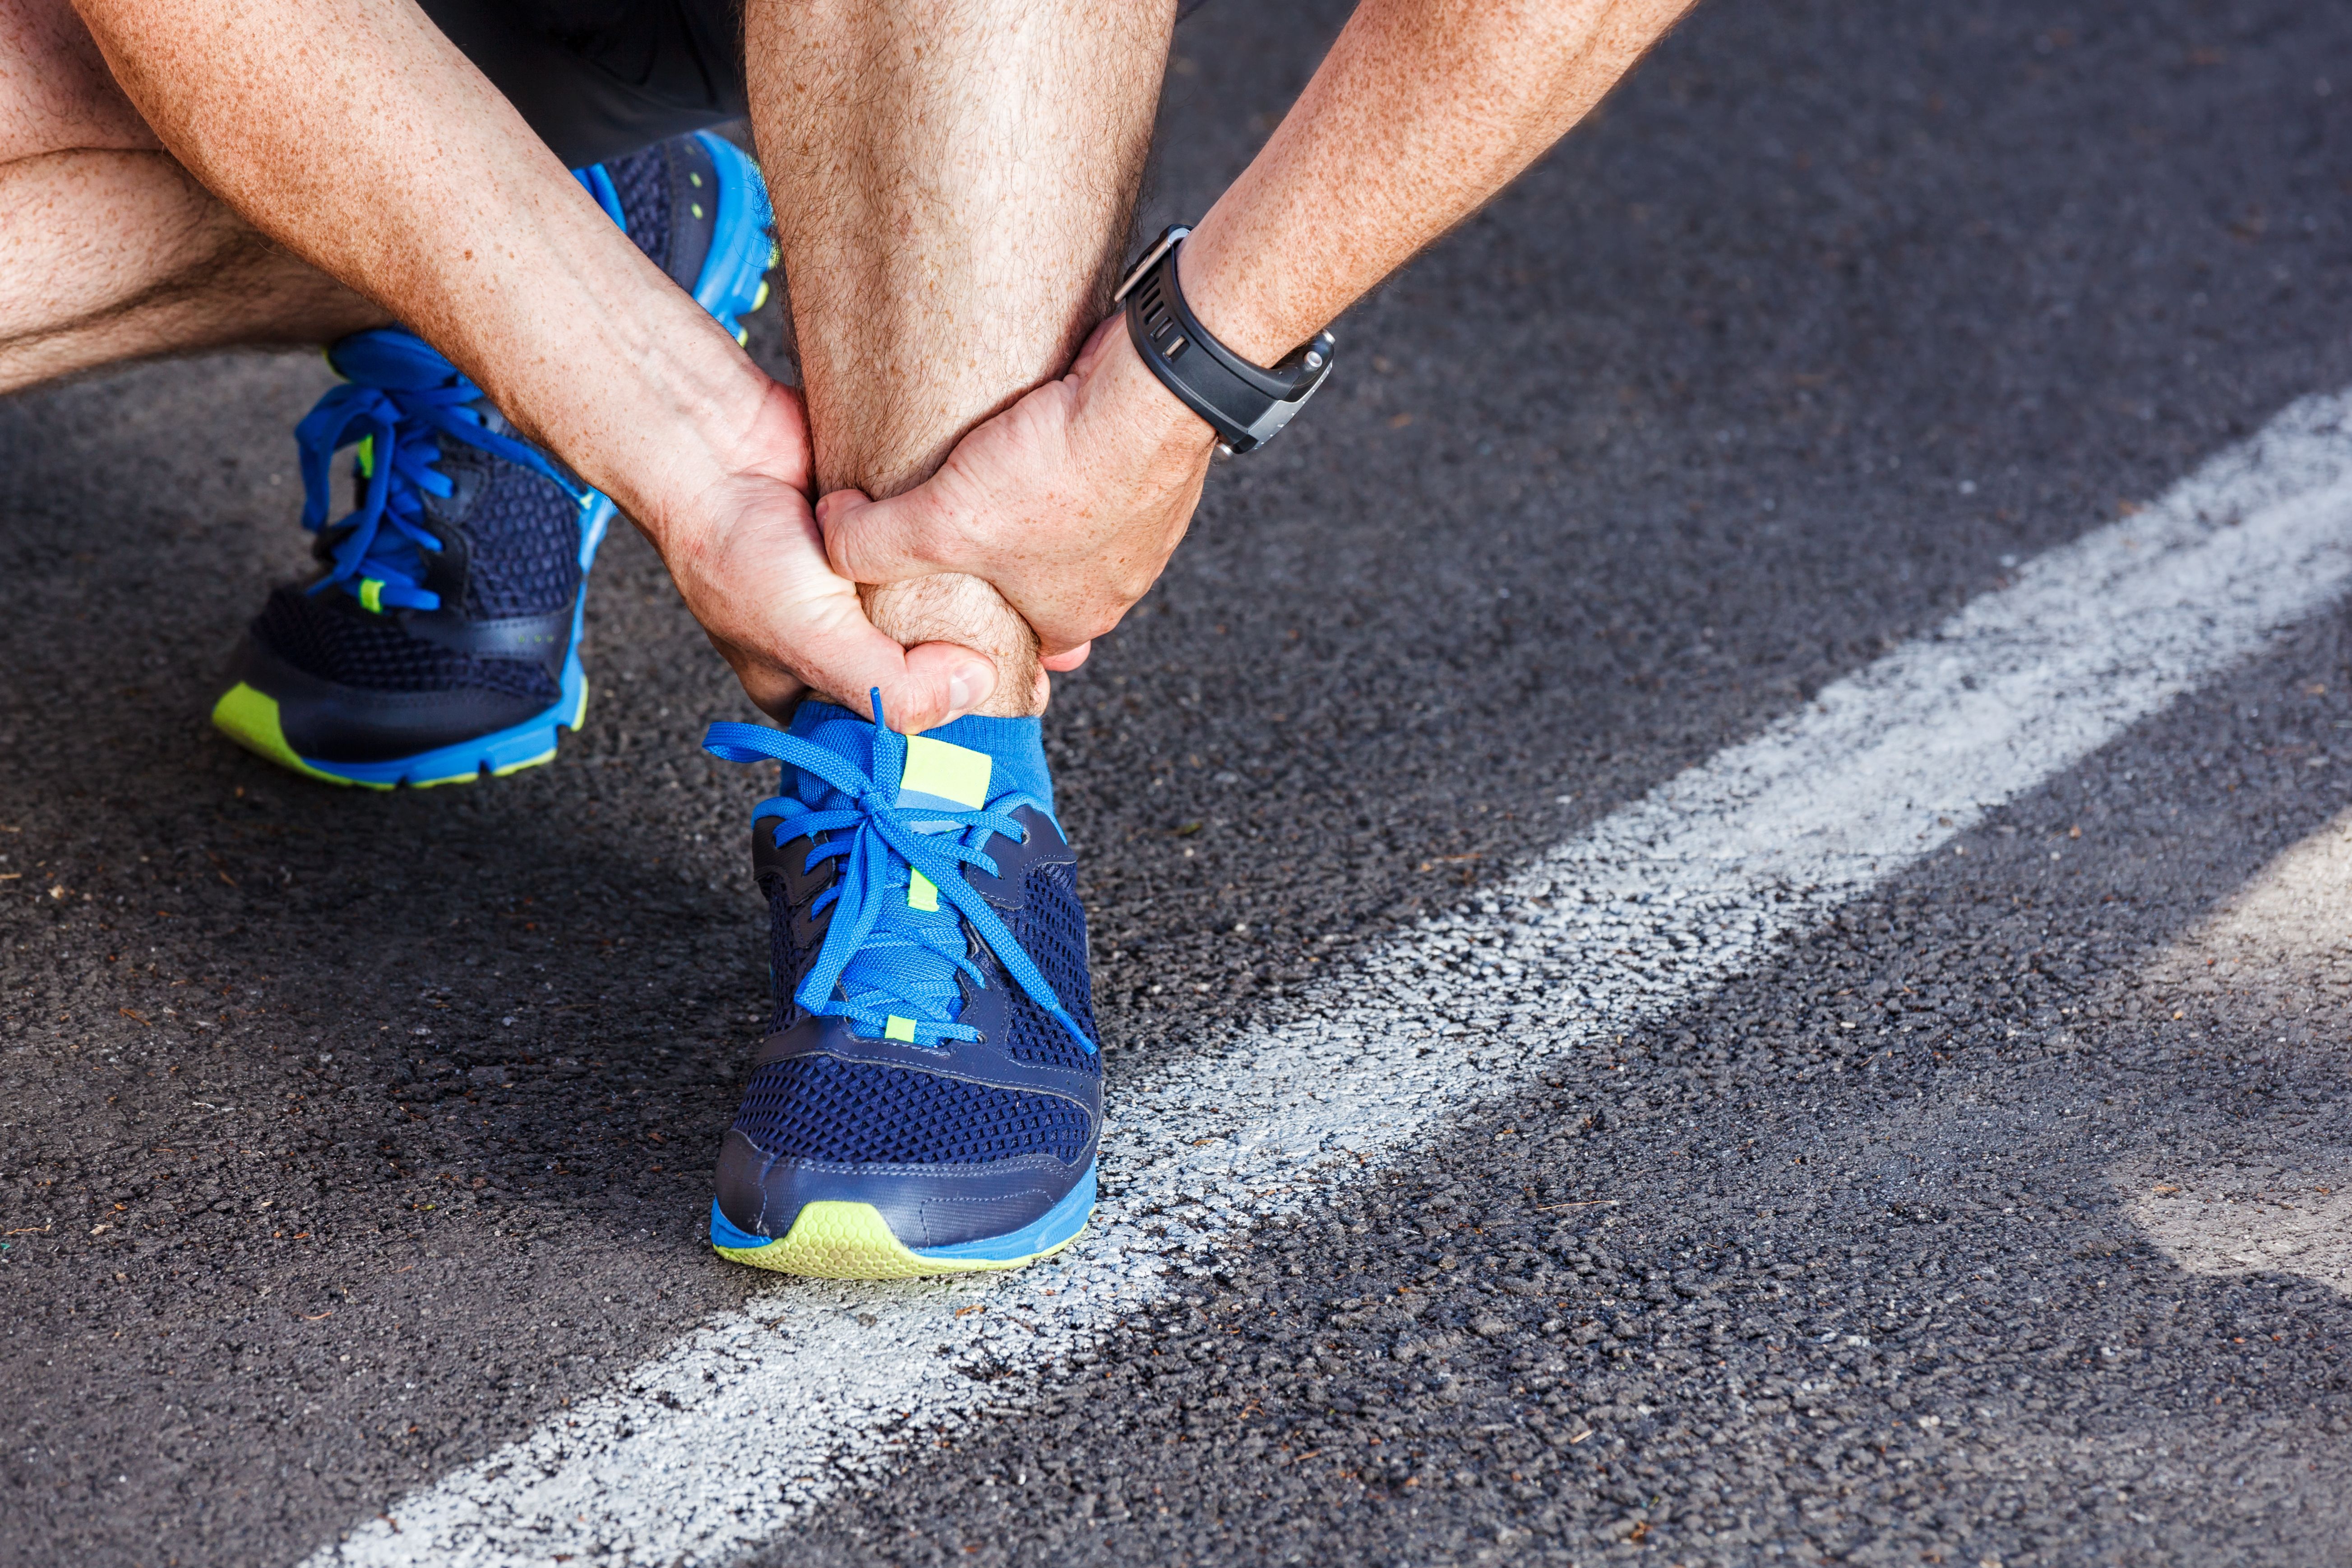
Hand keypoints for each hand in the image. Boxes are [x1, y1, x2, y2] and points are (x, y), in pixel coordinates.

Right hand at [645, 379, 1001, 729]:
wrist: (713, 443)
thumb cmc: (734, 550)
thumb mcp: (812, 643)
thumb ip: (893, 687)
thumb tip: (978, 687)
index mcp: (813, 691)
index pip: (896, 733)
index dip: (950, 728)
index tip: (1009, 710)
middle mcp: (843, 643)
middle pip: (928, 671)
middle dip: (973, 662)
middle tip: (1030, 657)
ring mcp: (867, 588)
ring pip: (942, 610)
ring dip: (975, 602)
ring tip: (1015, 599)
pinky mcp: (886, 536)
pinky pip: (937, 556)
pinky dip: (958, 551)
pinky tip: (985, 549)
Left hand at [816, 315, 1217, 657]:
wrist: (1153, 389)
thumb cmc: (1064, 472)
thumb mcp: (941, 521)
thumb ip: (873, 542)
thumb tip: (832, 537)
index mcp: (1074, 619)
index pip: (1007, 640)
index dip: (963, 614)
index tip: (933, 583)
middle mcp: (1116, 584)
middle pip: (1034, 579)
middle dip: (993, 553)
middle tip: (954, 519)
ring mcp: (1143, 527)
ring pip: (1067, 525)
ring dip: (1028, 501)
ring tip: (985, 469)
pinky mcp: (1151, 467)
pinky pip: (1095, 474)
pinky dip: (1064, 457)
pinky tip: (1033, 429)